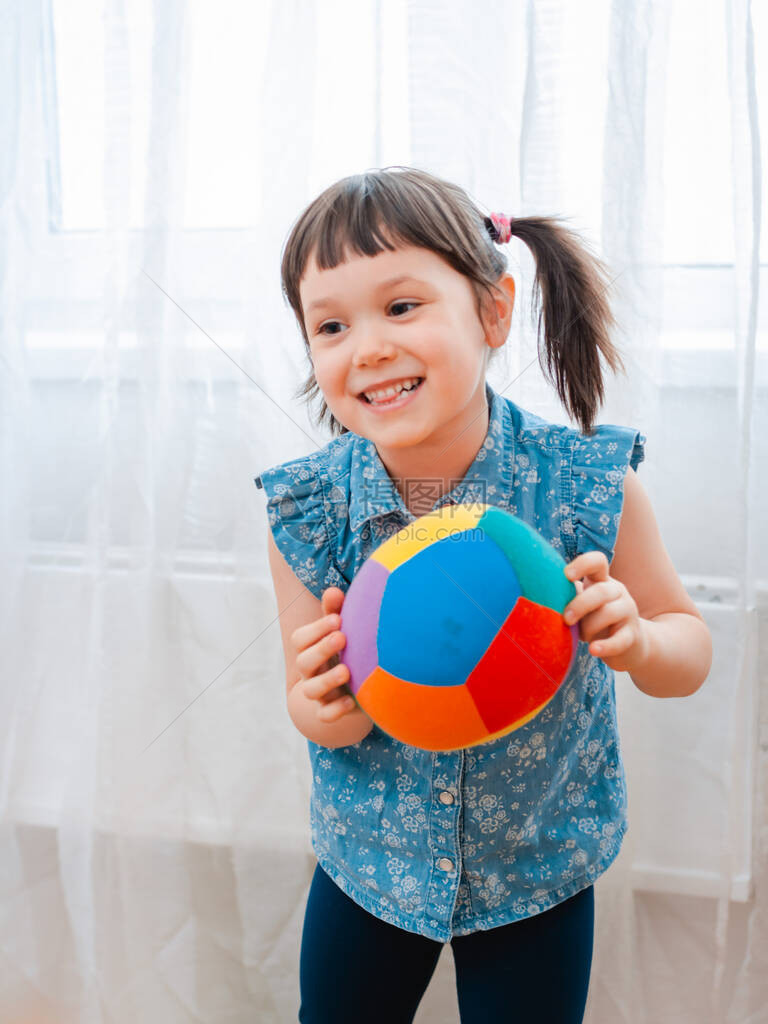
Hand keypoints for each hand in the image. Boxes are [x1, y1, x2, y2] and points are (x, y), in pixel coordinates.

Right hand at [290, 586, 361, 723]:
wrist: (349, 689)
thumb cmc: (344, 651)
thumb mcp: (339, 630)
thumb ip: (335, 612)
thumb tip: (333, 591)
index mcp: (310, 649)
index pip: (300, 639)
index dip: (316, 629)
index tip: (338, 619)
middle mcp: (310, 672)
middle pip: (304, 662)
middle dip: (321, 649)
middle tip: (342, 637)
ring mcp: (319, 693)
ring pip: (311, 690)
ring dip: (327, 680)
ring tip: (347, 671)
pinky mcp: (329, 711)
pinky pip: (325, 715)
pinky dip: (335, 710)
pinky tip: (351, 700)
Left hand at [562, 551, 649, 673]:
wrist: (630, 645)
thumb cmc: (595, 621)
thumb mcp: (581, 605)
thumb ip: (566, 596)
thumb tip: (534, 592)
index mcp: (602, 581)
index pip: (598, 561)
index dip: (583, 564)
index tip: (566, 575)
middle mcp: (617, 592)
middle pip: (601, 590)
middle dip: (580, 604)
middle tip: (565, 619)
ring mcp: (628, 612)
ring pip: (609, 613)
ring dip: (589, 627)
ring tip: (582, 637)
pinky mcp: (632, 635)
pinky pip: (620, 639)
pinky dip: (605, 646)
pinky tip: (593, 650)